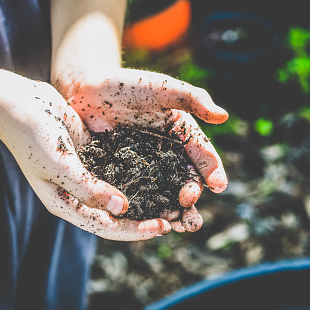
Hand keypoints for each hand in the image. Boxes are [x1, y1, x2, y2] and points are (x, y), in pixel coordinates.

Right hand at [0, 57, 170, 241]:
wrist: (21, 103)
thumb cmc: (33, 136)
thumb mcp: (60, 164)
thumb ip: (88, 189)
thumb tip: (123, 210)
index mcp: (65, 204)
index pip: (105, 227)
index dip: (133, 230)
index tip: (161, 228)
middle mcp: (77, 194)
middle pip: (116, 215)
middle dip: (144, 219)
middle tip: (174, 218)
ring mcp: (86, 175)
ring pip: (120, 193)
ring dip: (144, 198)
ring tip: (171, 200)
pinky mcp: (93, 156)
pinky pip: (118, 169)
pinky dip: (136, 174)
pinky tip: (158, 172)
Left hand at [53, 67, 228, 232]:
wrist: (85, 89)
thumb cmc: (127, 84)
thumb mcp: (163, 88)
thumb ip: (193, 99)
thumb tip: (224, 117)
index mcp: (180, 135)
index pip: (201, 156)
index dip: (212, 171)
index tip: (218, 186)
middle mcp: (165, 155)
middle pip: (185, 182)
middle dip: (191, 201)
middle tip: (194, 218)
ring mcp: (143, 168)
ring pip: (162, 194)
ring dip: (171, 212)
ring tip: (174, 226)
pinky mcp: (120, 176)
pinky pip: (133, 195)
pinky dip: (141, 210)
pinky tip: (145, 222)